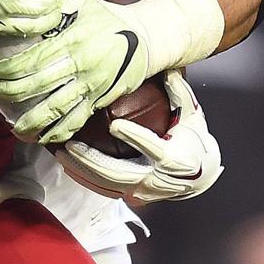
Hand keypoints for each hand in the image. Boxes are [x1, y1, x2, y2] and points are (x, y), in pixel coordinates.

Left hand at [0, 0, 151, 141]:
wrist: (146, 37)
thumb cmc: (110, 17)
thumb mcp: (84, 1)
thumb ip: (57, 5)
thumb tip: (33, 9)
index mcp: (74, 40)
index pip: (36, 58)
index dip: (13, 69)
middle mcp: (81, 65)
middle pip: (41, 84)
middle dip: (15, 92)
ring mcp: (92, 85)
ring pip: (58, 108)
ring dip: (34, 120)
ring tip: (15, 127)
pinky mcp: (101, 99)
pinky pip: (79, 119)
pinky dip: (61, 131)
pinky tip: (45, 138)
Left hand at [55, 69, 222, 203]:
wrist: (201, 176)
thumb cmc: (195, 142)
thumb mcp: (192, 116)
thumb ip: (178, 93)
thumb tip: (167, 68)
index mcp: (175, 158)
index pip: (152, 148)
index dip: (134, 137)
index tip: (115, 126)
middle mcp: (157, 179)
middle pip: (120, 173)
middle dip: (92, 160)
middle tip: (71, 145)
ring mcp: (144, 190)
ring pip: (108, 184)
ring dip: (82, 169)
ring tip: (62, 154)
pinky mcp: (133, 195)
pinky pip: (105, 189)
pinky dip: (85, 178)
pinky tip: (69, 166)